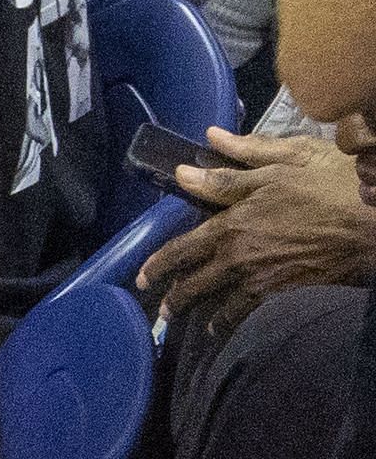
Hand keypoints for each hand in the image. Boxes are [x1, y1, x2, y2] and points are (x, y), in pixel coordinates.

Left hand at [136, 128, 375, 331]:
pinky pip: (253, 316)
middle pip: (196, 286)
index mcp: (230, 227)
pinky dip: (240, 322)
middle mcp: (240, 260)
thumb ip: (225, 177)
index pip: (181, 251)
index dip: (158, 266)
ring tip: (199, 323)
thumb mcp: (273, 173)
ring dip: (207, 316)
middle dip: (175, 301)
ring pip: (224, 307)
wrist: (369, 226)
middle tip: (163, 312)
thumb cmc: (323, 192)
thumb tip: (182, 172)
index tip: (142, 279)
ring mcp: (264, 283)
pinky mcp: (289, 297)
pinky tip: (237, 324)